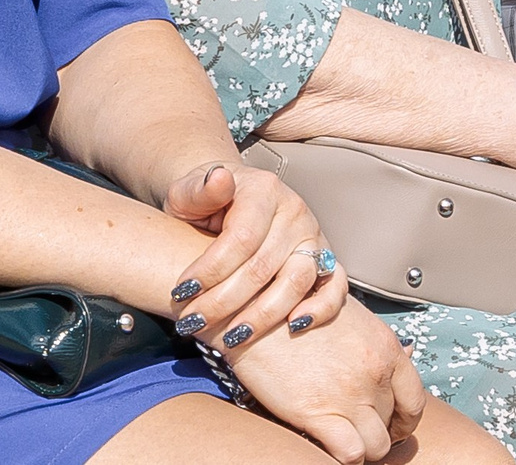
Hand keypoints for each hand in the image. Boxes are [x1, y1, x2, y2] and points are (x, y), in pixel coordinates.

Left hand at [162, 162, 347, 343]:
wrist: (227, 199)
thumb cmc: (204, 201)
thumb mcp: (189, 190)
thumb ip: (199, 189)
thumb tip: (219, 178)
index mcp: (264, 190)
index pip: (241, 239)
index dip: (210, 271)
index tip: (181, 293)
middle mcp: (294, 211)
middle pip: (263, 267)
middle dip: (224, 302)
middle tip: (192, 322)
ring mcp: (313, 236)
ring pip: (297, 281)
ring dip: (264, 315)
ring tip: (231, 337)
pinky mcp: (324, 258)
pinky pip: (334, 286)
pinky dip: (321, 308)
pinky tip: (294, 327)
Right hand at [227, 300, 426, 464]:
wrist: (256, 310)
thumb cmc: (298, 308)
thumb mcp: (350, 316)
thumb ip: (375, 344)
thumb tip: (405, 358)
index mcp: (385, 347)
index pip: (415, 399)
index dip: (405, 419)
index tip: (391, 424)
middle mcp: (374, 373)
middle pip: (391, 423)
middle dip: (376, 429)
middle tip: (356, 427)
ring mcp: (349, 395)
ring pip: (377, 446)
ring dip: (363, 447)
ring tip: (343, 439)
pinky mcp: (319, 414)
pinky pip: (351, 454)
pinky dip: (345, 457)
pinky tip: (328, 446)